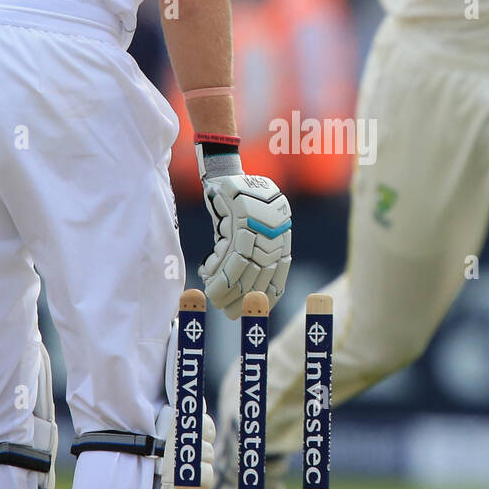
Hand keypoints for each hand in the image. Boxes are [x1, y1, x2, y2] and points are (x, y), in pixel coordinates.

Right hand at [198, 173, 291, 318]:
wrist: (227, 176)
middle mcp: (274, 236)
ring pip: (244, 270)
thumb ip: (248, 255)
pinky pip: (230, 256)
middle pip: (260, 277)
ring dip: (226, 289)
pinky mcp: (242, 219)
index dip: (263, 299)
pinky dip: (219, 273)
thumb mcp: (247, 232)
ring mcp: (259, 227)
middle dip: (242, 299)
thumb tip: (237, 288)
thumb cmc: (236, 207)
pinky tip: (208, 279)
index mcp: (280, 240)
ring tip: (213, 298)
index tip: (249, 310)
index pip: (278, 278)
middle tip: (227, 312)